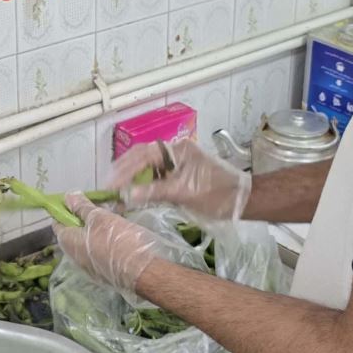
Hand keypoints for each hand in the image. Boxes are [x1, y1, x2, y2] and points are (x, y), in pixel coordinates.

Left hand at [53, 193, 177, 293]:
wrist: (142, 271)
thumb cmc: (117, 240)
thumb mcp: (100, 217)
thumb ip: (82, 207)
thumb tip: (67, 196)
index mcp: (68, 242)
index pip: (58, 223)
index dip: (65, 210)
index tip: (79, 200)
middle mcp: (74, 258)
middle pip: (74, 234)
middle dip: (84, 219)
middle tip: (100, 208)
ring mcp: (89, 268)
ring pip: (88, 243)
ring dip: (96, 230)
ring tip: (113, 219)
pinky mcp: (103, 273)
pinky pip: (99, 253)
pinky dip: (104, 242)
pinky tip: (119, 235)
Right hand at [107, 138, 251, 227]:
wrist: (244, 202)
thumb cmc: (216, 194)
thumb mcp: (184, 192)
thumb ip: (154, 192)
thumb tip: (125, 195)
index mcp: (178, 149)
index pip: (144, 155)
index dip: (124, 170)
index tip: (111, 185)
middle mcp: (176, 152)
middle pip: (143, 158)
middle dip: (124, 172)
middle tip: (108, 188)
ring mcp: (179, 164)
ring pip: (149, 168)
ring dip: (132, 179)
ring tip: (117, 192)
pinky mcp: (181, 177)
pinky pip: (157, 178)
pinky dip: (144, 186)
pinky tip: (134, 195)